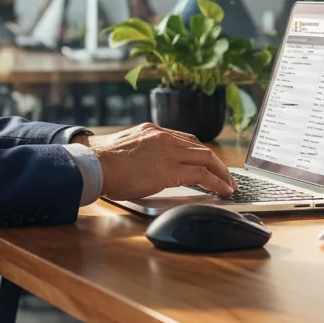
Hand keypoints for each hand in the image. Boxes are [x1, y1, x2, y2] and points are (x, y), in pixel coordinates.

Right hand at [76, 123, 235, 200]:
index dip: (199, 152)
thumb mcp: (126, 150)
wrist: (93, 163)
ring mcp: (169, 152)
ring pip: (206, 159)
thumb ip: (142, 153)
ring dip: (221, 173)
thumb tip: (147, 167)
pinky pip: (202, 175)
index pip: (185, 139)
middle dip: (216, 162)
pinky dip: (217, 183)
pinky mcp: (170, 170)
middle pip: (200, 147)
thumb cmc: (101, 161)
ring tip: (229, 185)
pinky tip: (223, 191)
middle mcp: (164, 137)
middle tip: (225, 175)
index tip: (207, 161)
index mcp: (152, 131)